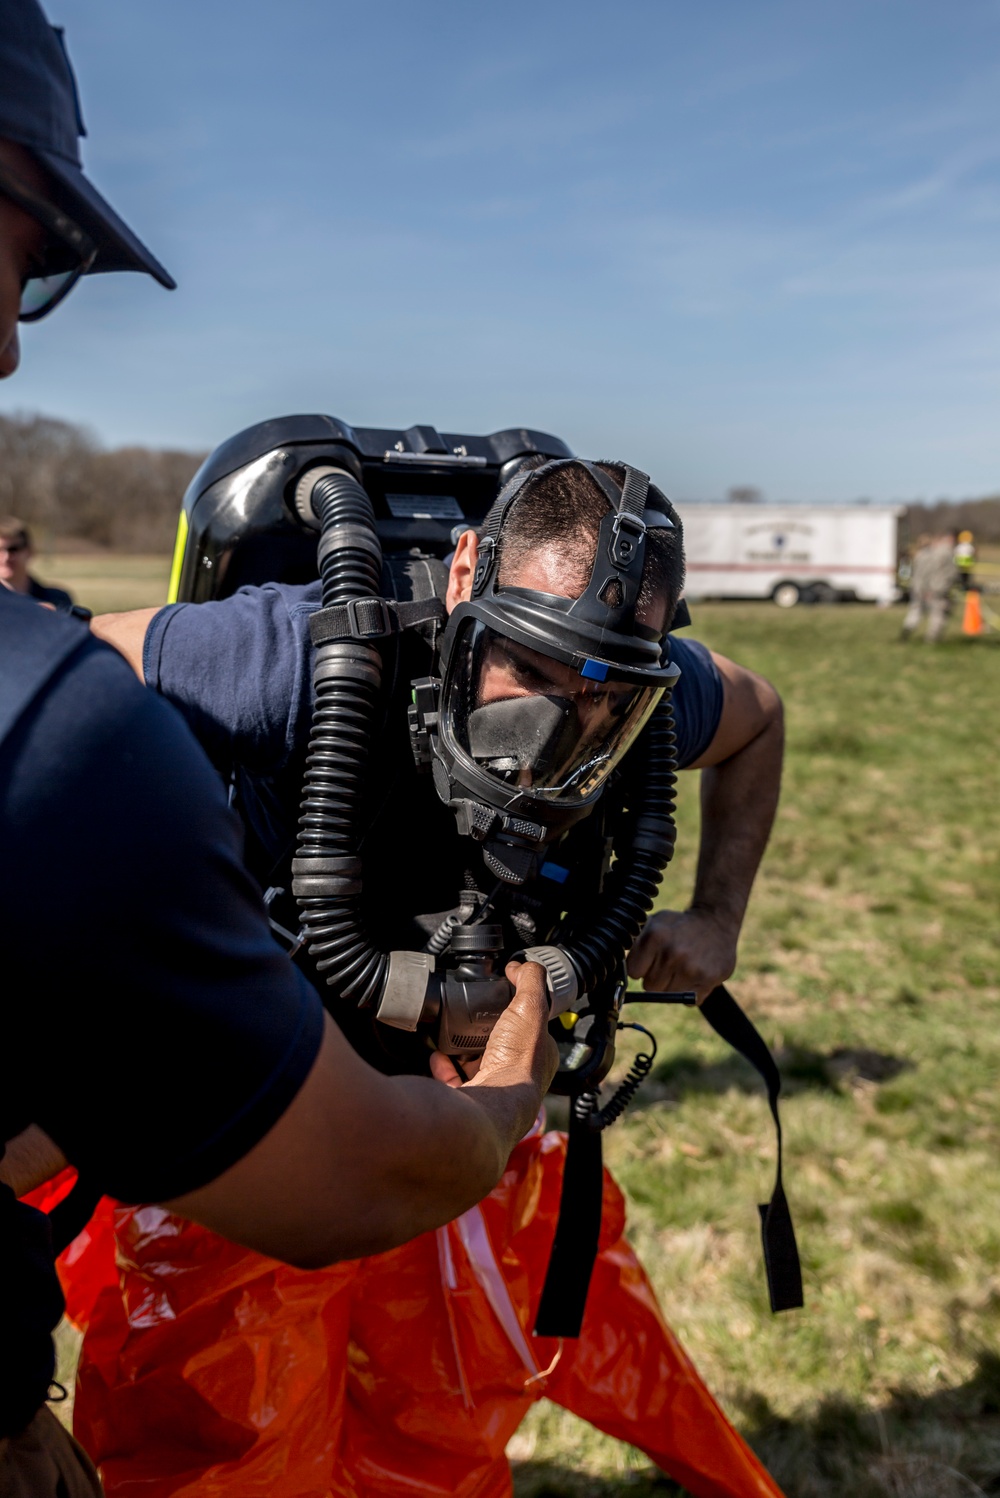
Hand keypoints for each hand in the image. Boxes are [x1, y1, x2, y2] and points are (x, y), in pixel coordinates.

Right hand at [430, 961, 557, 1102]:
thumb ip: (529, 981)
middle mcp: (518, 1075)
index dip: (520, 1011)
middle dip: (487, 1032)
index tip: (504, 998)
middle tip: (474, 1015)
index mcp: (539, 1055)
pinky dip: (444, 1066)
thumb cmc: (517, 1061)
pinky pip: (453, 1079)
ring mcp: (493, 1088)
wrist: (492, 1101)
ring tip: (455, 1031)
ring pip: (478, 1064)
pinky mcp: (468, 1098)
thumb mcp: (531, 1006)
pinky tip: (439, 1054)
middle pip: (501, 1046)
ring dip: (465, 1048)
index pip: (531, 1028)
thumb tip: (521, 966)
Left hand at [627, 908, 737, 1003]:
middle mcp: (673, 953)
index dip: (641, 968)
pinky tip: (695, 974)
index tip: (650, 960)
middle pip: (650, 986)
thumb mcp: (655, 923)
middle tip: (670, 962)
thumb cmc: (679, 925)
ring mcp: (692, 968)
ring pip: (668, 996)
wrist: (716, 921)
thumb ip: (635, 944)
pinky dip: (691, 993)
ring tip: (683, 967)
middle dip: (657, 977)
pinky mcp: (709, 979)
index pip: (634, 972)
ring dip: (674, 986)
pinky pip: (690, 1001)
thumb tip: (617, 967)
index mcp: (656, 937)